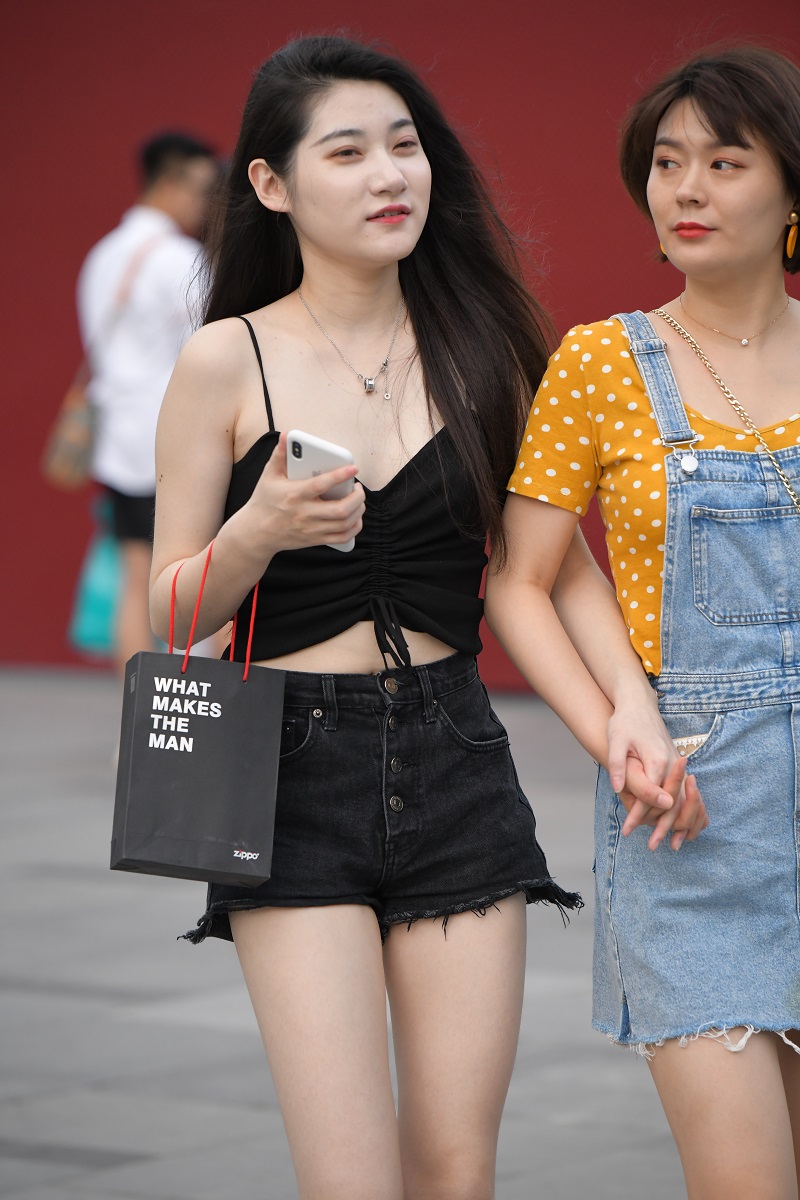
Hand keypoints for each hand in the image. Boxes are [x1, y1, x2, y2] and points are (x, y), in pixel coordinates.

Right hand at [248, 431, 364, 552]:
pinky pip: (342, 537)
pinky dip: (354, 527)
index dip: (339, 476)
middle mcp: (304, 514)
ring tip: (358, 499)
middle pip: (340, 509)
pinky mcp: (315, 540)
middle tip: (357, 487)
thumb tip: (288, 435)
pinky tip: (355, 517)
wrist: (256, 532)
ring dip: (358, 511)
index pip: (320, 485)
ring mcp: (311, 529)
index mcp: (294, 495)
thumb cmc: (264, 501)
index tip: (353, 468)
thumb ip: (280, 454)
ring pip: (344, 524)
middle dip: (356, 497)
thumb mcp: (269, 475)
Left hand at [606, 701, 708, 849]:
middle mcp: (672, 765)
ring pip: (684, 801)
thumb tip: (618, 788)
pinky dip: (688, 812)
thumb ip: (618, 765)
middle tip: (651, 847)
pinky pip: (687, 794)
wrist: (639, 705)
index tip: (627, 830)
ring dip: (680, 824)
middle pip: (671, 803)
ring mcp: (678, 766)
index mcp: (657, 760)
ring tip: (674, 846)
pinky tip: (684, 828)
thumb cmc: (625, 722)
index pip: (649, 796)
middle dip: (662, 827)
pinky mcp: (677, 767)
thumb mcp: (616, 740)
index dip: (638, 815)